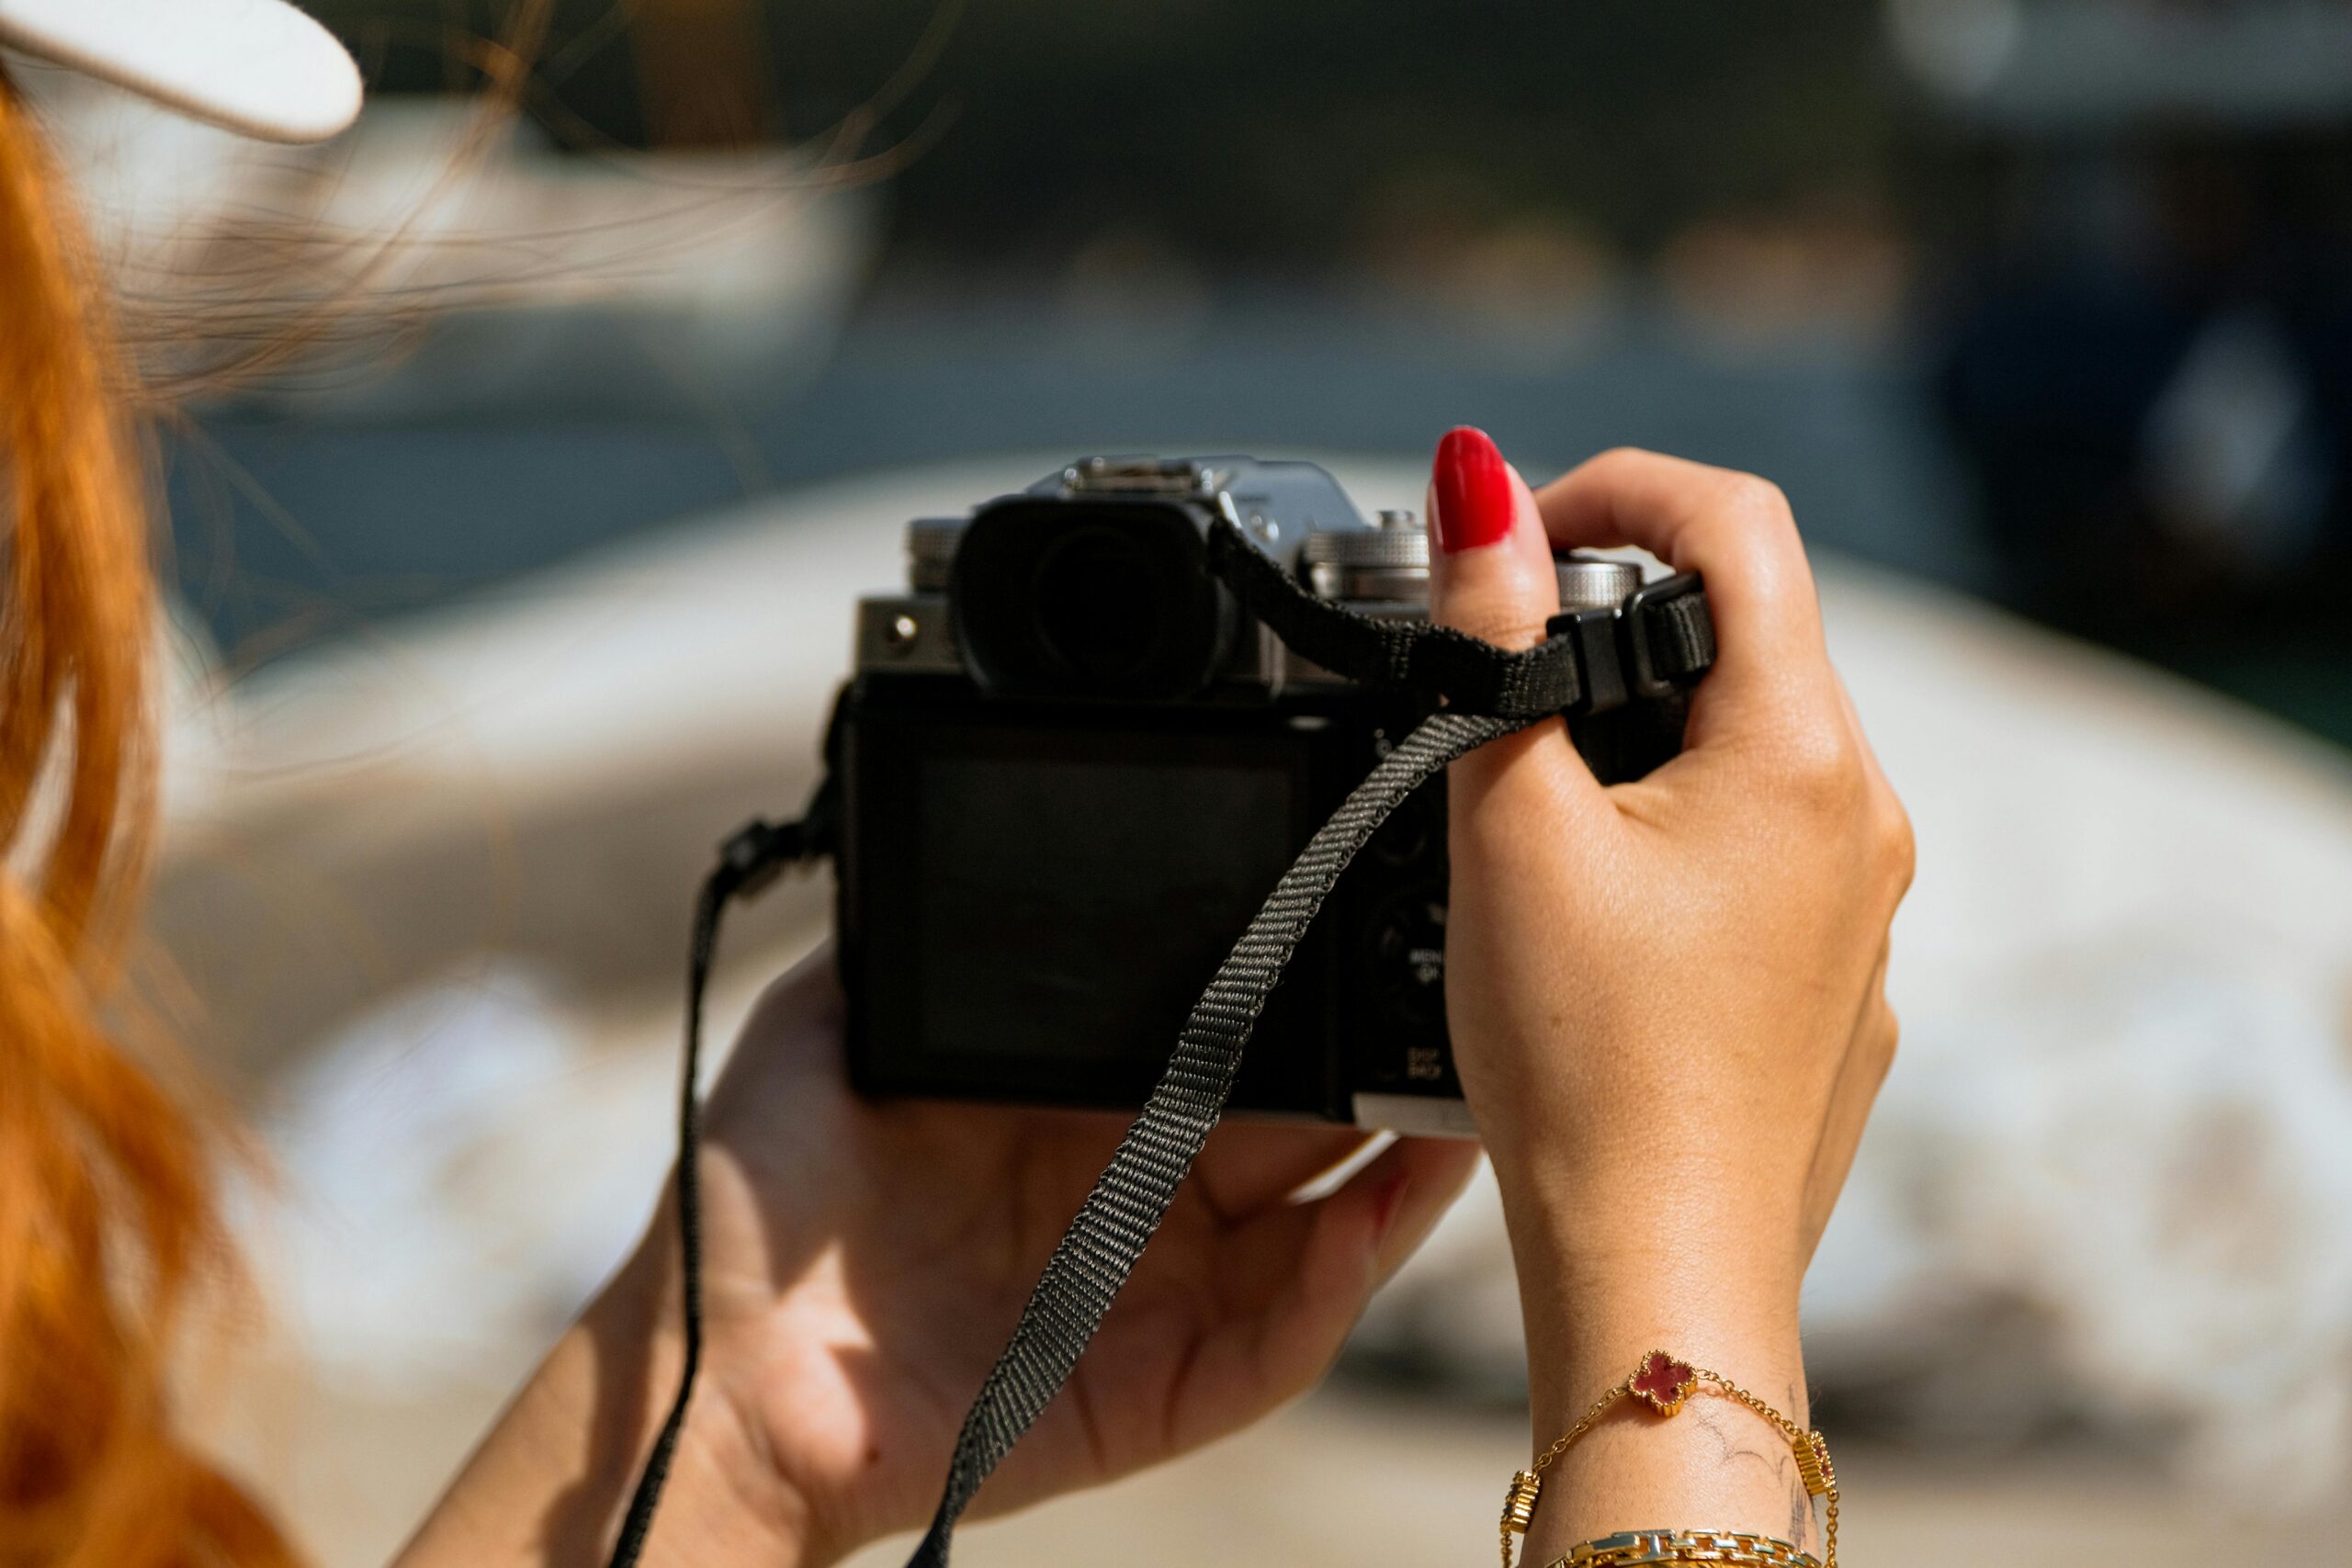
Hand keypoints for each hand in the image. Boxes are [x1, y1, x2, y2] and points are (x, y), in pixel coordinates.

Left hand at [630, 948, 1475, 1564]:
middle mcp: (1135, 1192)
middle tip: (1455, 997)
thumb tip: (980, 824)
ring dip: (1402, 1169)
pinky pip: (1276, 1344)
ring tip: (1469, 1095)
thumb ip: (927, 932)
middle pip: (1299, 1122)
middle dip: (1382, 1064)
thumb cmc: (757, 1205)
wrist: (714, 1376)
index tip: (1360, 917)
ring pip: (1320, 1229)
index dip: (1297, 991)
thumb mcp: (833, 1019)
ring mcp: (1157, 1294)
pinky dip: (1338, 1285)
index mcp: (1081, 1104)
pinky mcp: (1160, 1390)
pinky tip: (1374, 1215)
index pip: (1223, 1039)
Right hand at [1424, 434, 1910, 1551]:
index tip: (1515, 539)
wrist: (1658, 1268)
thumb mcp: (1508, 825)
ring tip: (1536, 794)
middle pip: (1753, 631)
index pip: (1737, 521)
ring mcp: (1865, 903)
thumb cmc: (1584, 1065)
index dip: (1616, 488)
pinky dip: (1683, 821)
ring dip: (1649, 722)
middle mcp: (1863, 815)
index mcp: (1801, 753)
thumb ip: (1494, 639)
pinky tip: (1601, 901)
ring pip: (1758, 742)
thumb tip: (1483, 486)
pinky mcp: (1842, 973)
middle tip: (1502, 664)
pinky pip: (1769, 844)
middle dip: (1621, 611)